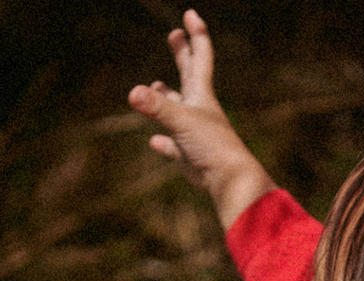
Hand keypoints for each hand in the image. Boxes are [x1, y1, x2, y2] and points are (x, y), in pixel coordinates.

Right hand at [129, 10, 275, 229]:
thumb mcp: (181, 121)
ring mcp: (195, 133)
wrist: (230, 181)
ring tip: (157, 86)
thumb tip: (133, 93)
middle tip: (174, 35)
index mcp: (202, 94)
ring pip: (178, 110)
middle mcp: (199, 110)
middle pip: (189, 75)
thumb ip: (157, 107)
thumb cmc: (212, 147)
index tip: (190, 14)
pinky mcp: (190, 156)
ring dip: (167, 98)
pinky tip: (154, 142)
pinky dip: (163, 142)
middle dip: (181, 54)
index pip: (200, 56)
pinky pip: (173, 146)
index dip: (196, 35)